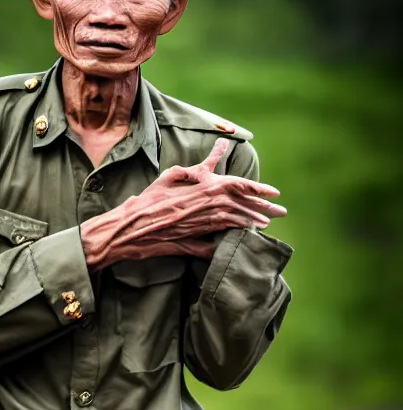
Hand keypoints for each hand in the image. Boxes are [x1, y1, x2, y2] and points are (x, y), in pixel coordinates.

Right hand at [81, 139, 286, 269]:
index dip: (257, 188)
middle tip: (280, 209)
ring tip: (268, 222)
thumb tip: (203, 169)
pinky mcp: (195, 240)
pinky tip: (245, 236)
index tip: (273, 191)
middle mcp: (205, 206)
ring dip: (252, 221)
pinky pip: (221, 236)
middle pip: (241, 204)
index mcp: (201, 188)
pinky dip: (235, 234)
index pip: (236, 185)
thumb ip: (188, 172)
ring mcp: (202, 225)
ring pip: (235, 220)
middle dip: (263, 206)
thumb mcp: (167, 178)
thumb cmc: (146, 202)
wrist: (130, 228)